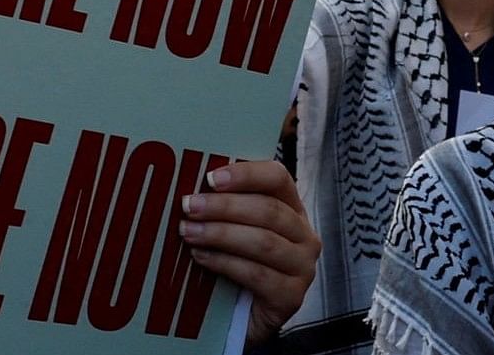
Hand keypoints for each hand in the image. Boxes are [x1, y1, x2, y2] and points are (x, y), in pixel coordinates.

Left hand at [180, 156, 315, 335]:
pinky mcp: (292, 297)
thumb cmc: (235, 267)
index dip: (246, 174)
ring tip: (189, 232)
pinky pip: (257, 275)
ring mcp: (302, 268)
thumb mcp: (234, 231)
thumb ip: (224, 208)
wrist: (242, 321)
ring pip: (263, 242)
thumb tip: (191, 187)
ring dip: (220, 234)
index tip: (210, 178)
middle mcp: (304, 236)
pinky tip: (202, 257)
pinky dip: (225, 263)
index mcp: (292, 209)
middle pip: (268, 210)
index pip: (278, 178)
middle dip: (224, 206)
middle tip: (189, 206)